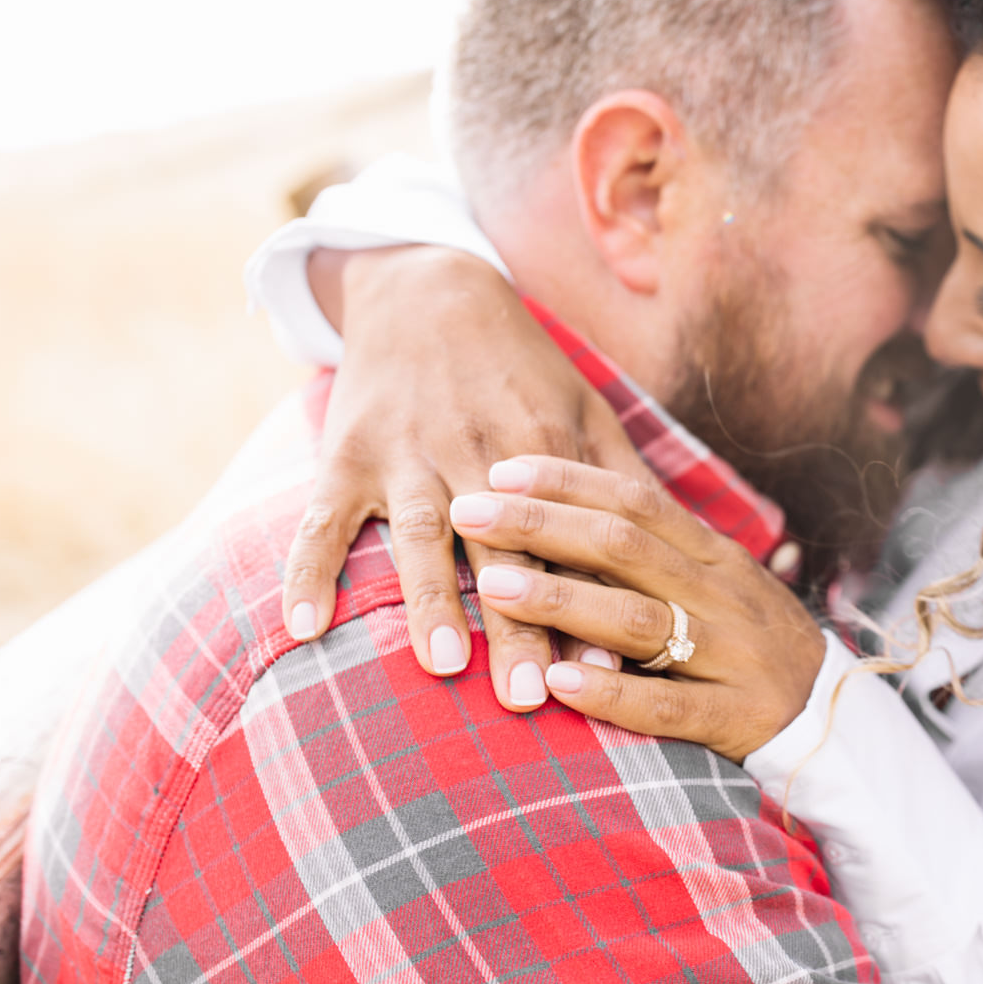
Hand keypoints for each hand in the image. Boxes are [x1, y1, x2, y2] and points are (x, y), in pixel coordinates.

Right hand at [279, 245, 657, 710]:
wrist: (427, 287)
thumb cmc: (521, 368)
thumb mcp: (584, 407)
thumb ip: (622, 478)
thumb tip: (680, 545)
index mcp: (542, 447)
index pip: (570, 540)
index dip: (590, 602)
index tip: (613, 668)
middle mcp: (474, 453)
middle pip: (500, 550)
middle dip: (516, 621)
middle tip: (527, 696)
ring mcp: (406, 455)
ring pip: (418, 536)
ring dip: (428, 599)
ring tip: (442, 665)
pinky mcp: (346, 455)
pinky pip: (321, 520)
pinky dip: (306, 570)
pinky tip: (302, 628)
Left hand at [448, 456, 827, 761]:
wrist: (836, 721)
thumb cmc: (754, 645)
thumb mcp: (718, 585)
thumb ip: (657, 552)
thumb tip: (570, 506)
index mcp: (716, 557)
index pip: (637, 501)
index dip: (569, 480)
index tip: (503, 468)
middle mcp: (724, 596)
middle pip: (625, 548)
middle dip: (542, 525)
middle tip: (469, 509)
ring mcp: (730, 656)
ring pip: (638, 620)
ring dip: (561, 601)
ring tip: (492, 585)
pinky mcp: (733, 717)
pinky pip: (667, 705)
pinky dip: (611, 694)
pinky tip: (559, 684)